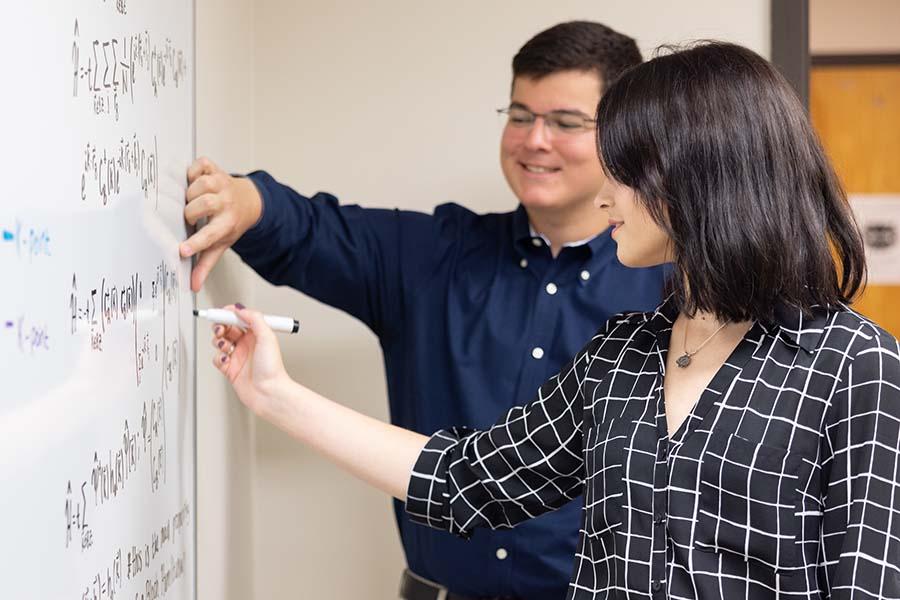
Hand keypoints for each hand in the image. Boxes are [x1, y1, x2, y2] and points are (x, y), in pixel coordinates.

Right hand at [181, 158, 262, 291]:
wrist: (250, 202)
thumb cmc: (231, 223)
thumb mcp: (222, 244)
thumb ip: (206, 263)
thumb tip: (193, 285)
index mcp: (227, 224)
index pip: (210, 236)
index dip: (196, 244)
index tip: (181, 250)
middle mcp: (226, 203)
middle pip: (203, 204)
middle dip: (190, 212)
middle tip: (190, 218)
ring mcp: (222, 183)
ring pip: (201, 184)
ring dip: (190, 193)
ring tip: (191, 201)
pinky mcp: (216, 169)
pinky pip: (201, 165)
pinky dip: (193, 170)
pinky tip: (192, 181)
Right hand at [212, 305, 290, 420]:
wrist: (268, 392)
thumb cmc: (272, 369)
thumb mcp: (267, 337)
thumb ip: (254, 319)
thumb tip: (240, 309)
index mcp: (257, 335)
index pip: (240, 319)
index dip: (229, 314)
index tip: (222, 312)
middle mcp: (247, 344)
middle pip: (227, 329)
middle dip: (221, 326)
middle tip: (220, 329)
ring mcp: (238, 357)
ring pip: (220, 342)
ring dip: (219, 341)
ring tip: (224, 345)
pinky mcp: (230, 369)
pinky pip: (218, 358)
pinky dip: (218, 357)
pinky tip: (226, 359)